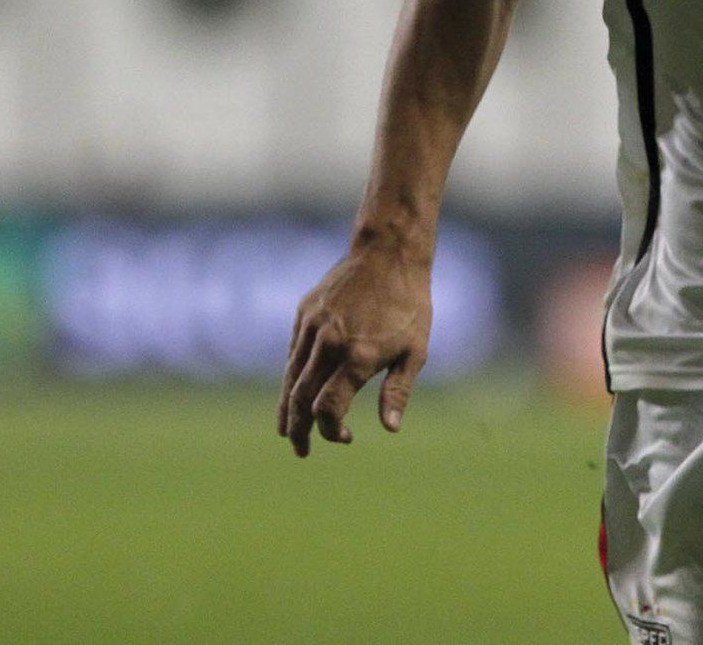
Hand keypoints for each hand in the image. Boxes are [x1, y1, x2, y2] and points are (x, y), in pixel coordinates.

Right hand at [277, 239, 432, 456]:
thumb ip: (398, 391)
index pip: (328, 409)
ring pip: (290, 377)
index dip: (331, 431)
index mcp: (358, 357)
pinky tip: (294, 391)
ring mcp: (314, 327)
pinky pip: (292, 352)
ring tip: (287, 430)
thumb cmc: (410, 303)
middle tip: (301, 450)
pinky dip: (291, 377)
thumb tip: (391, 428)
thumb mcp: (416, 350)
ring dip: (287, 408)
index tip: (345, 437)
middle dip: (298, 429)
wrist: (389, 252)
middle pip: (301, 399)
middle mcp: (330, 344)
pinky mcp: (305, 313)